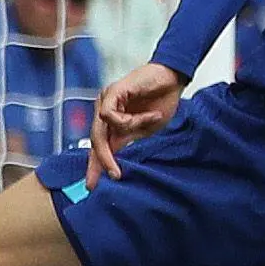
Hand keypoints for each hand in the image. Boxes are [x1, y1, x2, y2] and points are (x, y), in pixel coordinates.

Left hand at [88, 61, 185, 185]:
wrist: (172, 79)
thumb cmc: (161, 101)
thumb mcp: (144, 130)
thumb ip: (127, 141)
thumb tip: (113, 160)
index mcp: (112, 122)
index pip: (99, 147)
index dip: (95, 166)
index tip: (92, 186)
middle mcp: (104, 112)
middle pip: (95, 141)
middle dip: (101, 161)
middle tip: (113, 176)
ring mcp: (105, 102)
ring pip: (101, 130)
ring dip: (128, 131)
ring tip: (149, 122)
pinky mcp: (111, 93)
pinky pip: (110, 115)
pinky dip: (131, 119)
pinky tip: (148, 114)